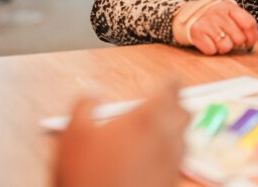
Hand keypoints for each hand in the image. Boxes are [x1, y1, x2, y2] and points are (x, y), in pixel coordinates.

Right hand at [53, 81, 188, 186]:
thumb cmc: (87, 176)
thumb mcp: (73, 135)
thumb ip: (85, 105)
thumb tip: (93, 92)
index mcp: (147, 119)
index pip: (171, 90)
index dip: (170, 83)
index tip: (168, 80)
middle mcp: (167, 138)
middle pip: (184, 113)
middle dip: (176, 105)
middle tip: (164, 103)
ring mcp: (173, 163)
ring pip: (184, 138)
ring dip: (175, 129)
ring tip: (157, 130)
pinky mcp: (172, 183)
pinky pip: (177, 161)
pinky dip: (169, 153)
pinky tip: (152, 158)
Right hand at [173, 0, 257, 54]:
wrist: (182, 14)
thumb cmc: (210, 16)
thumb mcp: (227, 14)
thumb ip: (243, 23)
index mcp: (229, 6)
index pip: (249, 23)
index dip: (253, 37)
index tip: (250, 43)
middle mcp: (218, 13)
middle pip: (239, 38)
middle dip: (236, 44)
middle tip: (229, 40)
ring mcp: (207, 22)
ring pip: (226, 46)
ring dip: (223, 48)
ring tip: (217, 40)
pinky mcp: (196, 32)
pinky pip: (211, 50)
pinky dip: (211, 50)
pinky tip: (207, 42)